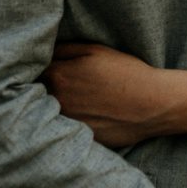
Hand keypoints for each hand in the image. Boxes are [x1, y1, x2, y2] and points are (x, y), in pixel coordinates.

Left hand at [42, 42, 169, 147]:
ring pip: (50, 113)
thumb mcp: (95, 50)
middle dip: (44, 88)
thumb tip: (45, 52)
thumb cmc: (126, 73)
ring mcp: (68, 122)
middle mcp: (58, 101)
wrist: (153, 104)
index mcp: (59, 76)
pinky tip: (88, 115)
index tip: (46, 68)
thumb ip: (64, 49)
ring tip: (78, 100)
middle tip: (64, 85)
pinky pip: (66, 129)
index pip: (34, 71)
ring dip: (55, 107)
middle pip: (38, 94)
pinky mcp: (80, 138)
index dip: (39, 69)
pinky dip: (70, 123)